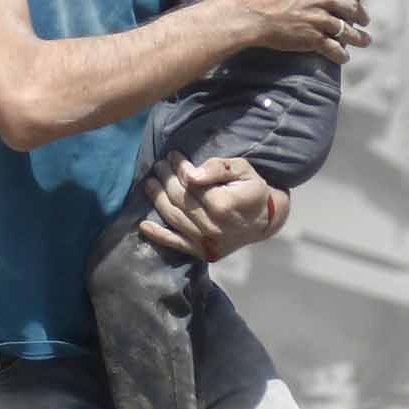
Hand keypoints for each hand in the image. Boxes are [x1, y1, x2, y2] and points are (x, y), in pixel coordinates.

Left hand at [138, 153, 289, 260]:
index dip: (179, 168)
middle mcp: (212, 227)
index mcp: (223, 205)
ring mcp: (206, 242)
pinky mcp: (201, 252)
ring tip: (150, 183)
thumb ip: (217, 168)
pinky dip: (158, 235)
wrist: (265, 221)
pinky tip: (143, 225)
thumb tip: (188, 174)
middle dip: (166, 180)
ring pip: (174, 218)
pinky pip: (175, 243)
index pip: (191, 185)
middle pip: (180, 200)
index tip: (172, 156)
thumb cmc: (252, 190)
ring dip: (158, 199)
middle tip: (159, 166)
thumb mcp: (242, 170)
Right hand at [226, 0, 368, 63]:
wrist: (243, 15)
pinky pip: (333, 47)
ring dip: (356, 34)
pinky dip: (340, 53)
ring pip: (347, 28)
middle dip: (358, 9)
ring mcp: (319, 19)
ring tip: (363, 39)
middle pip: (351, 2)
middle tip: (362, 15)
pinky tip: (343, 56)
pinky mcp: (312, 39)